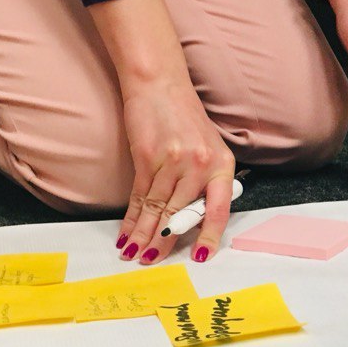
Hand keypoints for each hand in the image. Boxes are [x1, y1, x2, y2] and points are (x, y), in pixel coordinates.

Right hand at [116, 78, 236, 265]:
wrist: (160, 85)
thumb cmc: (185, 118)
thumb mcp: (209, 147)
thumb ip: (206, 181)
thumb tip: (193, 219)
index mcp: (221, 165)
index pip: (218, 211)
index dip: (208, 237)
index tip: (200, 257)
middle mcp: (200, 165)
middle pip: (180, 214)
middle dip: (163, 242)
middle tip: (151, 262)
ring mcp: (173, 161)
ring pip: (157, 209)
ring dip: (143, 235)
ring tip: (134, 254)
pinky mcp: (147, 157)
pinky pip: (139, 196)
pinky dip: (131, 217)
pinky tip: (126, 232)